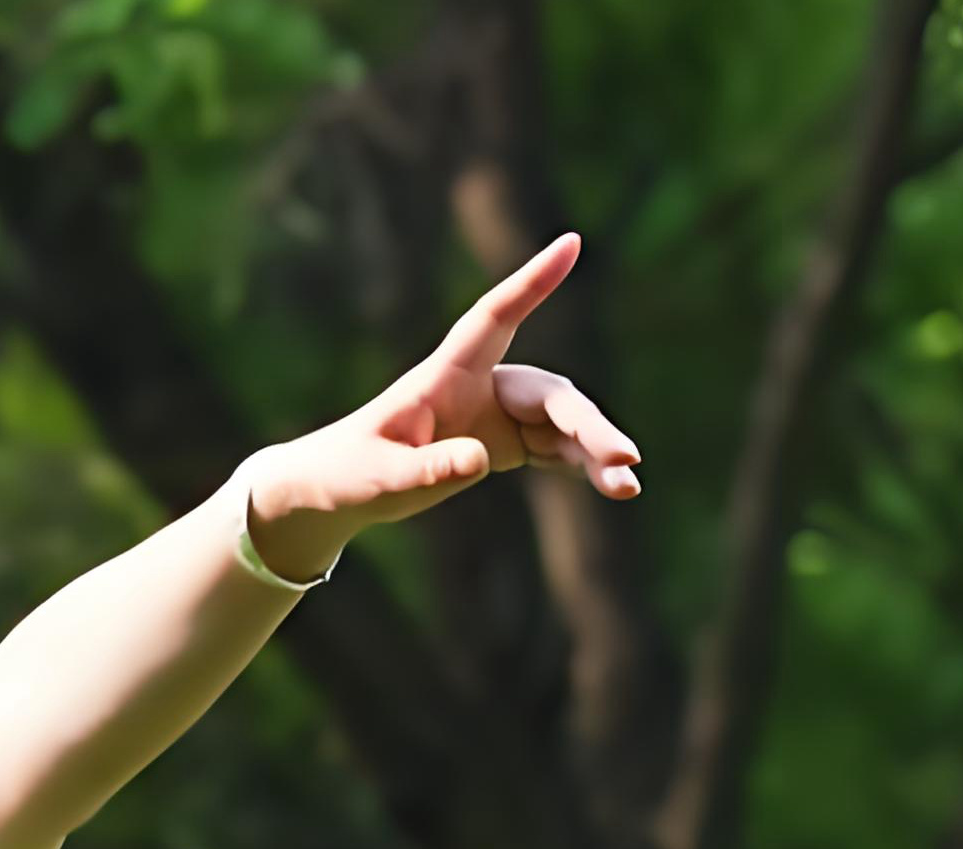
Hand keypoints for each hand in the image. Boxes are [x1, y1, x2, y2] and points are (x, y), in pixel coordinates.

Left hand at [240, 233, 642, 584]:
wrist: (335, 491)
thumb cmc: (349, 475)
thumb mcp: (380, 480)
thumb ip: (425, 470)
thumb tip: (479, 461)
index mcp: (444, 376)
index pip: (493, 318)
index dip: (530, 283)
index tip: (572, 242)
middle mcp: (479, 386)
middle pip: (548, 394)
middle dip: (588, 425)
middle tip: (626, 462)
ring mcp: (496, 414)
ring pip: (561, 422)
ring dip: (594, 451)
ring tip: (628, 487)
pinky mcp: (504, 443)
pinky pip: (555, 448)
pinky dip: (583, 466)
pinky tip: (614, 489)